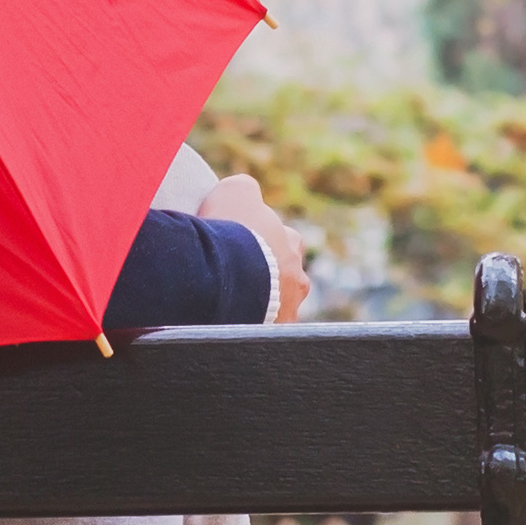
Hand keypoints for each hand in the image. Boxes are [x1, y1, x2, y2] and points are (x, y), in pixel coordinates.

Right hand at [201, 174, 309, 321]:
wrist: (227, 276)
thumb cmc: (231, 231)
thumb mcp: (235, 191)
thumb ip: (245, 189)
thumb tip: (247, 191)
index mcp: (292, 244)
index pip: (283, 240)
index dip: (260, 241)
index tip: (240, 245)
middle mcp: (298, 279)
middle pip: (282, 277)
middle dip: (264, 277)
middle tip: (235, 277)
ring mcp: (288, 311)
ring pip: (276, 308)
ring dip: (260, 305)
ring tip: (232, 304)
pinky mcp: (272, 336)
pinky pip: (263, 331)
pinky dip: (250, 327)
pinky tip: (231, 323)